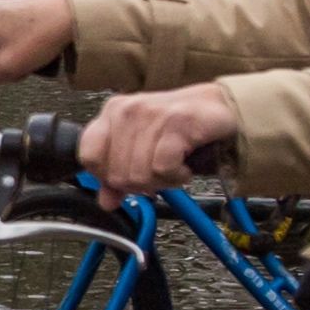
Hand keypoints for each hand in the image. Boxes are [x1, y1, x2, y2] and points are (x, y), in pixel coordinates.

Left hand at [80, 84, 240, 190]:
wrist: (222, 109)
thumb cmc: (181, 128)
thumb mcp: (143, 151)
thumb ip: (119, 175)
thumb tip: (106, 201)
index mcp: (112, 112)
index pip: (88, 156)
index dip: (107, 177)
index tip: (127, 177)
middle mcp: (127, 110)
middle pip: (116, 174)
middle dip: (141, 184)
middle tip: (160, 172)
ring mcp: (151, 114)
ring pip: (139, 174)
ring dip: (162, 181)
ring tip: (175, 167)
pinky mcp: (176, 122)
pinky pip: (162, 168)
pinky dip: (177, 176)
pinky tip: (184, 166)